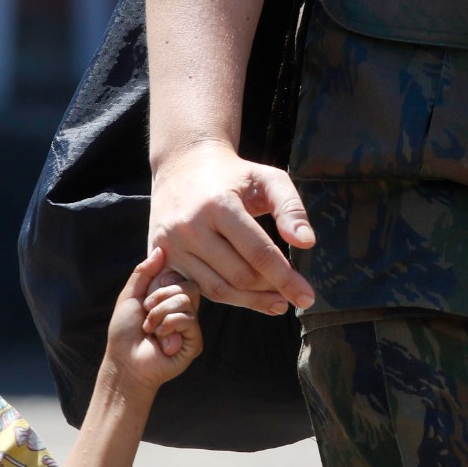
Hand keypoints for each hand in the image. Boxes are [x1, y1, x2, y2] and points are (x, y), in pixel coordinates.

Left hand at [105, 248, 203, 391]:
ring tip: (150, 329)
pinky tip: (161, 339)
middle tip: (147, 312)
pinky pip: (188, 319)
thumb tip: (160, 249)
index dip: (163, 282)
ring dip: (160, 314)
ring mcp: (191, 326)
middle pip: (188, 286)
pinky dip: (168, 326)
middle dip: (161, 297)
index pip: (180, 276)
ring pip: (186, 301)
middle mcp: (184, 310)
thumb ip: (144, 272)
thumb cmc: (125, 331)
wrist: (124, 361)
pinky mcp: (195, 342)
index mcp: (171, 299)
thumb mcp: (130, 295)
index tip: (148, 296)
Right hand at [148, 143, 315, 314]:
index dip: (286, 278)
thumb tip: (307, 243)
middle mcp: (189, 227)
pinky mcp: (160, 256)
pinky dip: (224, 299)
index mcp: (218, 205)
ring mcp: (170, 245)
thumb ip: (290, 208)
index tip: (307, 297)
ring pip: (218, 290)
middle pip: (239, 276)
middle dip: (271, 289)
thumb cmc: (232, 174)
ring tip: (276, 301)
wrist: (182, 164)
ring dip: (251, 301)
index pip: (258, 253)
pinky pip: (196, 290)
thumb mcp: (267, 178)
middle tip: (292, 294)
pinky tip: (246, 299)